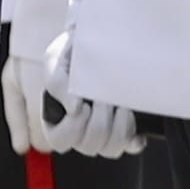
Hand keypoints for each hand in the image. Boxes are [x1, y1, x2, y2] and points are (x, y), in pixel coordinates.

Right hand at [5, 46, 142, 159]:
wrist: (100, 39)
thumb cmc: (72, 51)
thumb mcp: (55, 59)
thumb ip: (56, 82)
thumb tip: (73, 108)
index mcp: (56, 120)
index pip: (61, 141)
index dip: (74, 126)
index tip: (83, 104)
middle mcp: (80, 132)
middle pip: (89, 146)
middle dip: (99, 120)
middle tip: (104, 97)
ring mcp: (103, 133)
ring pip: (111, 149)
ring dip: (118, 127)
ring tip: (121, 104)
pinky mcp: (126, 131)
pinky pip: (131, 145)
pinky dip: (134, 136)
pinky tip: (131, 117)